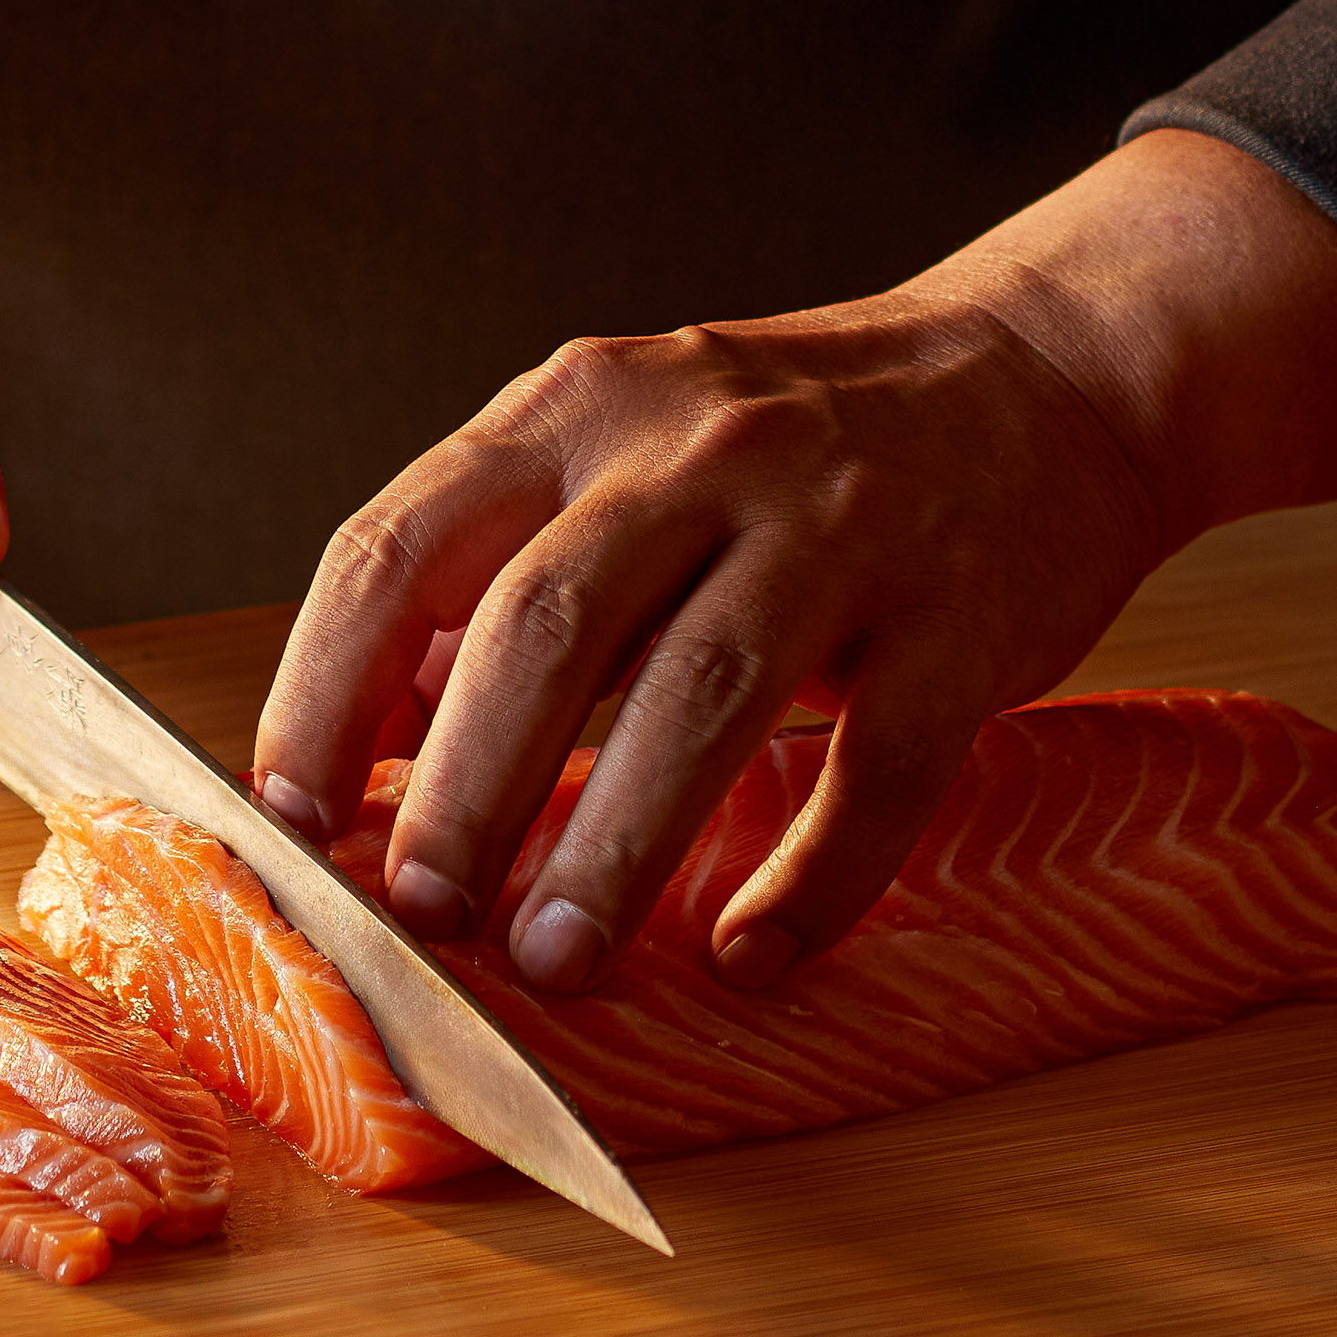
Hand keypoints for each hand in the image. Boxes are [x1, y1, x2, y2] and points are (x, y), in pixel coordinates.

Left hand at [250, 133, 1336, 996]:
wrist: (1050, 375)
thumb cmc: (800, 442)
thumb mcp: (628, 448)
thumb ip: (508, 565)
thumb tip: (379, 734)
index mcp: (577, 407)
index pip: (404, 544)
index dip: (327, 689)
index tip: (286, 819)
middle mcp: (694, 446)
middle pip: (541, 623)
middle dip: (463, 785)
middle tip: (420, 914)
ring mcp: (837, 524)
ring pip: (697, 692)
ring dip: (611, 844)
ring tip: (553, 962)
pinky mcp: (959, 617)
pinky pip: (875, 766)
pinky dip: (807, 878)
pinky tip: (748, 952)